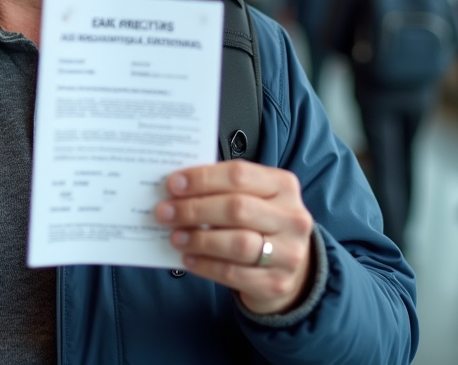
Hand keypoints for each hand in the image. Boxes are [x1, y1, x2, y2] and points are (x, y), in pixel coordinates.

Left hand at [156, 161, 314, 315]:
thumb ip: (223, 189)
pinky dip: (206, 265)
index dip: (202, 178)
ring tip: (175, 237)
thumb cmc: (260, 223)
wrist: (292, 268)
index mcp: (283, 185)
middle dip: (194, 209)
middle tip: (165, 212)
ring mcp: (288, 253)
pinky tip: (188, 259)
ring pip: (237, 243)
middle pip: (237, 208)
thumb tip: (177, 188)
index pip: (239, 174)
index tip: (173, 184)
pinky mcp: (276, 283)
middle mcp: (292, 218)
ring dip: (199, 239)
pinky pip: (234, 273)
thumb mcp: (253, 198)